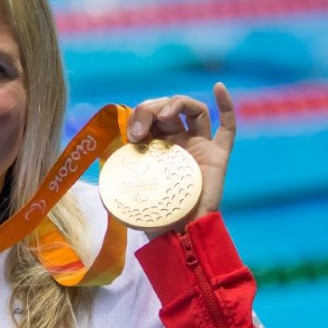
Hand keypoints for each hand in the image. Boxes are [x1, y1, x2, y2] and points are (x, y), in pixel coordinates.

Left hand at [125, 82, 236, 232]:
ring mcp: (199, 147)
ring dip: (176, 103)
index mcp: (154, 147)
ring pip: (192, 109)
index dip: (138, 116)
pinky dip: (225, 105)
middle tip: (141, 129)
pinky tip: (218, 87)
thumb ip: (114, 190)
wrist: (181, 239)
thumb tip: (98, 188)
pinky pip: (228, 127)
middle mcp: (176, 142)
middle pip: (166, 108)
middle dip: (150, 109)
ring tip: (165, 115)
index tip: (131, 135)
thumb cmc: (154, 220)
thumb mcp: (126, 199)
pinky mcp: (218, 157)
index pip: (147, 117)